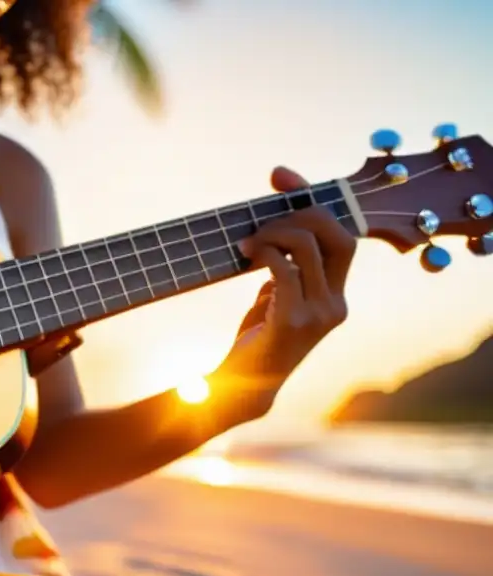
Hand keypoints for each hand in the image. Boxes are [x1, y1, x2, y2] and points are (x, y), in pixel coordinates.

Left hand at [227, 166, 356, 394]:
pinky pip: (283, 270)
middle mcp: (336, 304)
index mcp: (337, 296)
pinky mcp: (293, 322)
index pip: (343, 235)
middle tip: (262, 220)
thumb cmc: (259, 338)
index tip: (282, 177)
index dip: (315, 200)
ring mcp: (318, 315)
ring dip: (272, 232)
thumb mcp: (278, 296)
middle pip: (334, 233)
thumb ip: (288, 266)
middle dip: (298, 212)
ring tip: (247, 241)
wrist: (244, 386)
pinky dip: (264, 253)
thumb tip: (277, 220)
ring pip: (306, 246)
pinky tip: (245, 253)